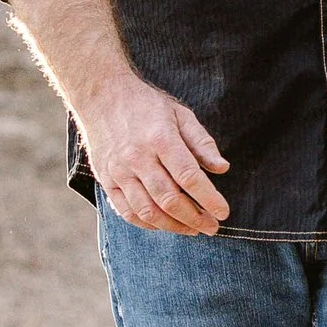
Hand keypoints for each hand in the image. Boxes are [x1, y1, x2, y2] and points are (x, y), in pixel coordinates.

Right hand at [87, 81, 230, 234]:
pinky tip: (165, 224)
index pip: (188, 177)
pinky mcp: (106, 180)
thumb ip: (202, 143)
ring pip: (148, 211)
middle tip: (211, 227)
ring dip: (174, 226)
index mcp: (160, 138)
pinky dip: (148, 225)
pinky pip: (127, 212)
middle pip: (169, 199)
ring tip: (193, 229)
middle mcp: (138, 157)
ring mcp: (119, 171)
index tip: (224, 212)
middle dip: (194, 218)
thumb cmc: (147, 106)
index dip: (209, 198)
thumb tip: (222, 168)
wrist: (102, 97)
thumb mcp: (180, 115)